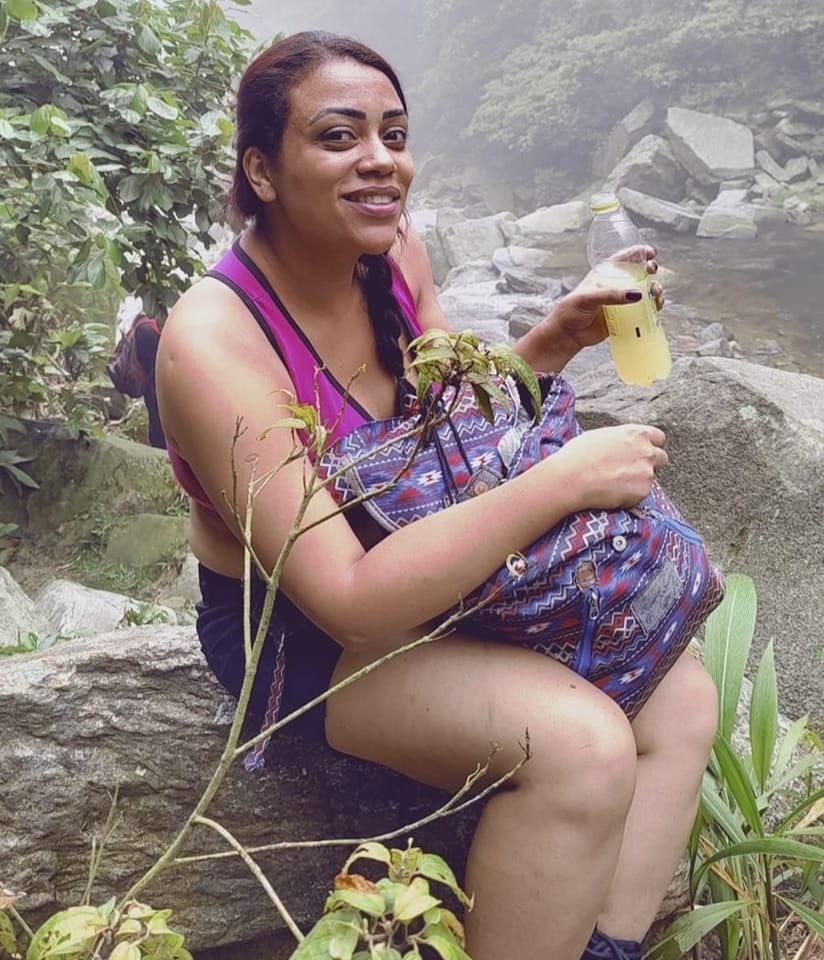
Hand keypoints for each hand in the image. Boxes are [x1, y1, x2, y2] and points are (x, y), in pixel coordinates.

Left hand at [534, 245, 663, 367]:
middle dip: (650, 270)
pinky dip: (653, 307)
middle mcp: (614, 286)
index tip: (651, 253)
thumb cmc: (570, 312)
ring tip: (657, 293)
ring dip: (655, 290)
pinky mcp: (623, 317)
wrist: (566, 335)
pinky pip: (643, 310)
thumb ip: (611, 295)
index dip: (639, 253)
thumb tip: (636, 294)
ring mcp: (620, 302)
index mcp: (604, 275)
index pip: (624, 258)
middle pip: (638, 274)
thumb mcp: (588, 298)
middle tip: (653, 271)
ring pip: (644, 292)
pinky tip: (657, 307)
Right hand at [553, 422, 668, 509]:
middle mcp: (646, 451)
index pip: (659, 437)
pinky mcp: (642, 492)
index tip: (643, 452)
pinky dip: (629, 496)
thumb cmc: (578, 456)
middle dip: (649, 464)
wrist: (571, 478)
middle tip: (630, 470)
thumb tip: (622, 445)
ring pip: (649, 478)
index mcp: (636, 433)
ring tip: (613, 483)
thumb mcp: (600, 436)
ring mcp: (647, 472)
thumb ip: (621, 439)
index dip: (651, 445)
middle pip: (661, 458)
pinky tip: (611, 493)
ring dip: (637, 481)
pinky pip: (640, 494)